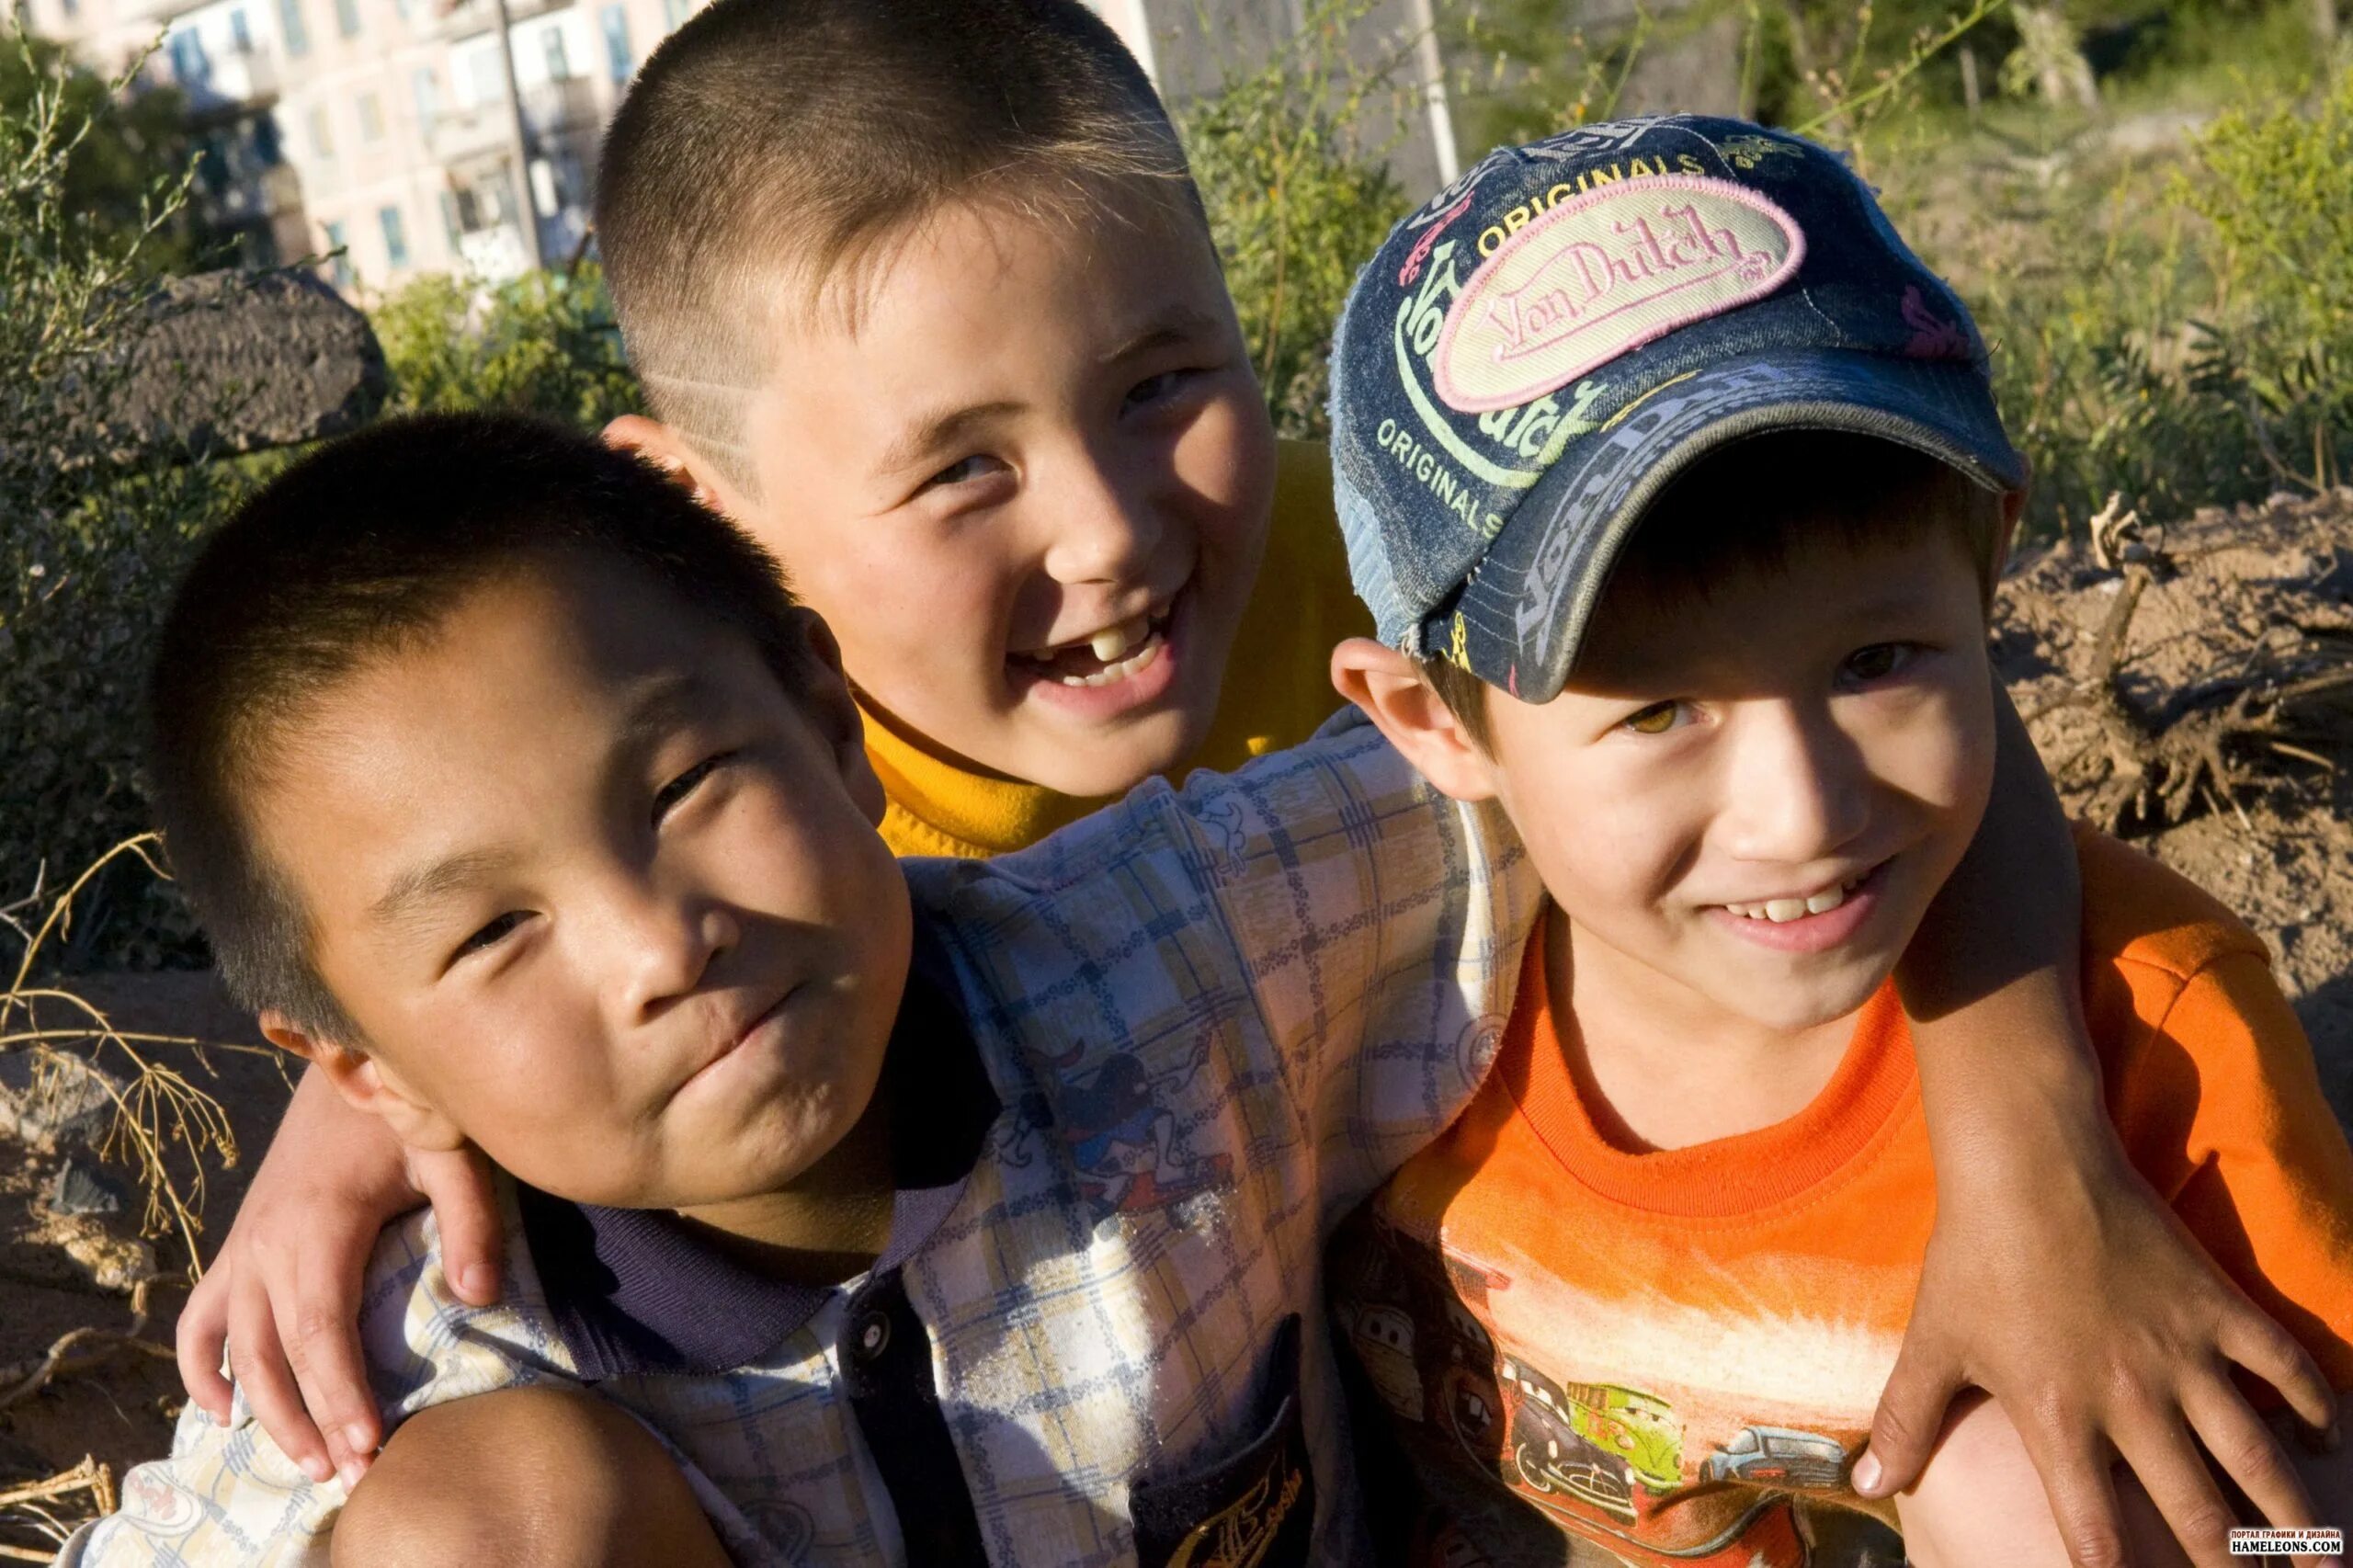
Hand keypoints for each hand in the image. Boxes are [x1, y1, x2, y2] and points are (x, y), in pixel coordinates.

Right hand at [177, 1067, 505, 1487]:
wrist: (348, 1052)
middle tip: (346, 1473)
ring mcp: (246, 1243)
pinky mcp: (242, 1240)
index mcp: (318, 1226)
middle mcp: (267, 1243)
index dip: (340, 1393)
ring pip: (235, 1345)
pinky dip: (201, 1366)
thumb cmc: (406, 1104)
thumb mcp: (450, 1154)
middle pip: (274, 1353)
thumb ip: (470, 1224)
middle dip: (308, 1420)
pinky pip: (201, 1315)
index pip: (322, 1331)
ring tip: (305, 1460)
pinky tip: (220, 1411)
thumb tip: (481, 1300)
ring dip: (263, 1408)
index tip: (366, 1444)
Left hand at [1856, 1130, 2339, 1567]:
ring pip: (2257, 1457)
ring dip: (2294, 1518)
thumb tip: (1864, 1486)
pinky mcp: (2216, 1307)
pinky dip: (2313, 1409)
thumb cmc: (1974, 1255)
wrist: (2028, 1163)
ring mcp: (2182, 1354)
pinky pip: (2283, 1369)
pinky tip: (2325, 1443)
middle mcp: (2130, 1399)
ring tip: (2324, 1563)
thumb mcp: (1932, 1343)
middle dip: (2233, 1567)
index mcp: (2057, 1417)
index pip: (2095, 1531)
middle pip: (2198, 1513)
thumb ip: (1904, 1421)